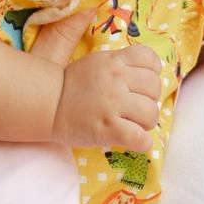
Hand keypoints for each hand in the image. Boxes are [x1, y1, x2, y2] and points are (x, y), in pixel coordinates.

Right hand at [31, 10, 162, 151]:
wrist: (48, 104)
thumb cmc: (74, 86)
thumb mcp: (98, 63)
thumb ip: (122, 64)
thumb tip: (152, 73)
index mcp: (115, 61)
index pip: (151, 60)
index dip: (152, 73)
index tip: (141, 85)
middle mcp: (117, 79)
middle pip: (155, 88)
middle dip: (149, 100)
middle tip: (134, 108)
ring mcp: (113, 104)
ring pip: (152, 113)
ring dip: (145, 122)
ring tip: (132, 124)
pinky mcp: (109, 128)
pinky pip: (141, 139)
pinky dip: (141, 143)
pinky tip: (133, 140)